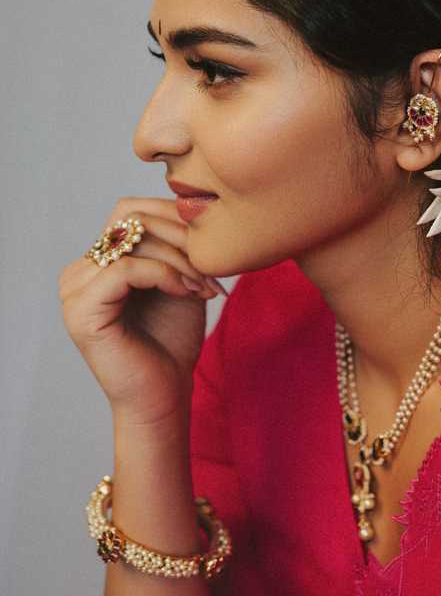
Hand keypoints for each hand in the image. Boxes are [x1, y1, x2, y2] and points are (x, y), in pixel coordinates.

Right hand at [59, 197, 223, 426]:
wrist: (166, 394)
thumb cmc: (173, 339)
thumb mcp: (179, 277)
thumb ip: (174, 242)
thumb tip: (187, 201)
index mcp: (98, 261)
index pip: (131, 210)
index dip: (176, 220)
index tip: (212, 251)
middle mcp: (78, 271)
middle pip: (132, 219)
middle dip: (182, 237)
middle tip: (212, 268)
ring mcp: (74, 290)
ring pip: (133, 241)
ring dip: (180, 258)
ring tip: (205, 285)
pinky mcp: (81, 311)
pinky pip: (126, 269)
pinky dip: (165, 274)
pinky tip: (188, 291)